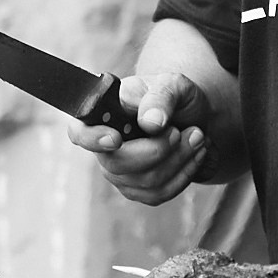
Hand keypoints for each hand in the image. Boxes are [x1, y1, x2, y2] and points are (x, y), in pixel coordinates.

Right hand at [67, 69, 212, 204]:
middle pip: (118, 165)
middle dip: (158, 150)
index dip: (92, 139)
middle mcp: (105, 149)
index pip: (80, 133)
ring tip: (197, 136)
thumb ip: (160, 97)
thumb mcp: (172, 84)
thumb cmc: (174, 96)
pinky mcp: (140, 190)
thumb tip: (150, 122)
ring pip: (145, 182)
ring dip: (179, 159)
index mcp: (103, 116)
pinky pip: (160, 193)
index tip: (116, 139)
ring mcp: (121, 173)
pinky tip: (195, 154)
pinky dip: (185, 173)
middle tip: (181, 130)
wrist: (193, 116)